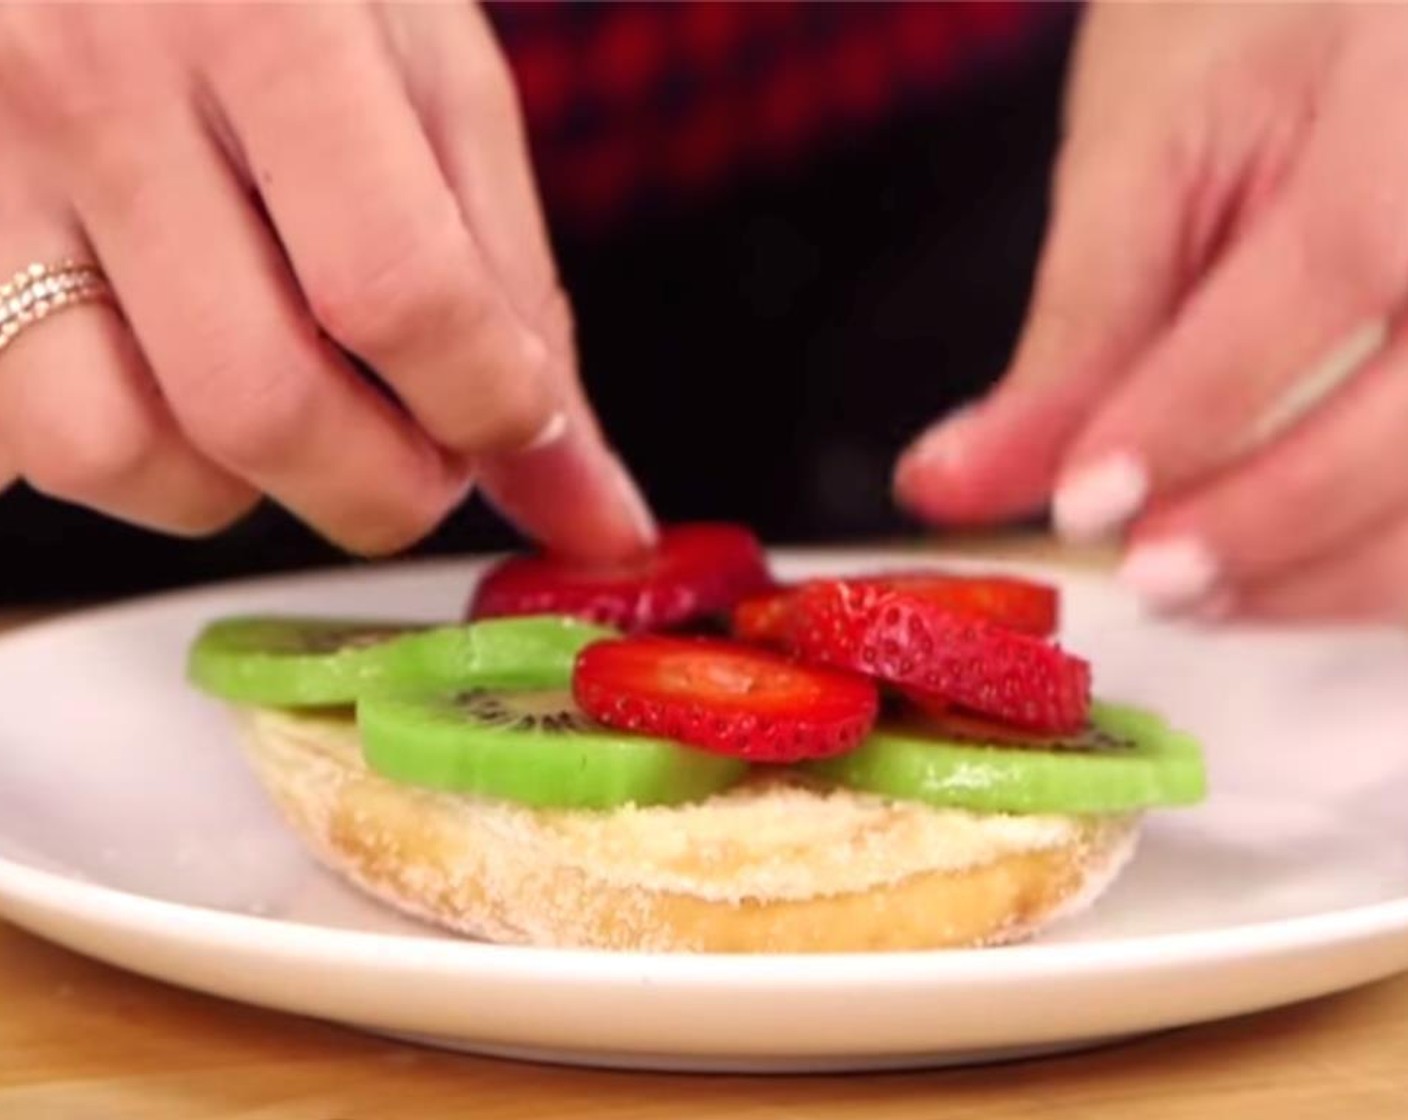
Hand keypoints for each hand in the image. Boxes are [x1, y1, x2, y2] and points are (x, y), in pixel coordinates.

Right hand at [0, 4, 653, 558]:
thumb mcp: (436, 83)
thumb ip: (515, 294)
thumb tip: (588, 508)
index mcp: (263, 19)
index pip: (399, 294)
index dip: (489, 407)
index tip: (512, 419)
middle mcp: (91, 85)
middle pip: (259, 406)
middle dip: (385, 488)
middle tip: (423, 451)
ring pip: (108, 449)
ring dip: (240, 486)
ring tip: (288, 405)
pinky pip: (13, 432)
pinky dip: (122, 450)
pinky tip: (169, 378)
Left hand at [895, 3, 1407, 624]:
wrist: (1342, 18)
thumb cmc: (1241, 48)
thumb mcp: (1146, 160)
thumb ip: (1077, 334)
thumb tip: (951, 485)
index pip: (1354, 255)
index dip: (1208, 404)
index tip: (1082, 500)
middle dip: (1284, 514)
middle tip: (1145, 576)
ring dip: (1337, 571)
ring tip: (1193, 586)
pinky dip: (1375, 565)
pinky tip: (1274, 576)